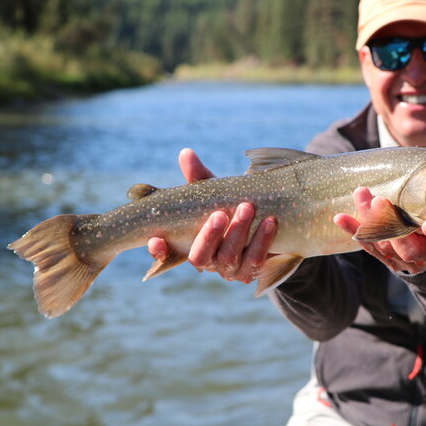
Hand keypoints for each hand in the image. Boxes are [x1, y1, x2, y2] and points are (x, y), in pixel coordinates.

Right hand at [147, 148, 276, 282]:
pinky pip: (256, 260)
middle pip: (201, 257)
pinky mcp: (250, 272)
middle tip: (219, 214)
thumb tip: (186, 153)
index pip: (164, 254)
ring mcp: (228, 270)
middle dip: (209, 236)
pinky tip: (270, 221)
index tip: (155, 237)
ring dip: (238, 233)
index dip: (158, 250)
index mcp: (188, 244)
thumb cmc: (229, 205)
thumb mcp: (213, 192)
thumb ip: (198, 177)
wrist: (265, 220)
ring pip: (229, 258)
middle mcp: (205, 261)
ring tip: (248, 208)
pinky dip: (262, 240)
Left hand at [333, 133, 425, 273]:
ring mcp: (408, 259)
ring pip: (388, 247)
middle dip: (395, 228)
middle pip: (413, 249)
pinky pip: (369, 246)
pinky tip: (340, 218)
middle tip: (381, 202)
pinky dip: (354, 230)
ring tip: (362, 196)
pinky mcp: (386, 257)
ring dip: (372, 223)